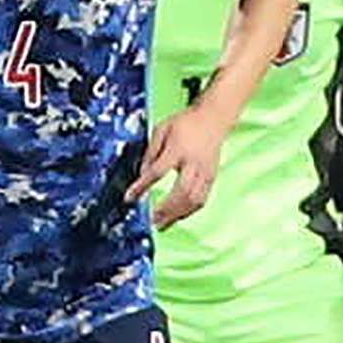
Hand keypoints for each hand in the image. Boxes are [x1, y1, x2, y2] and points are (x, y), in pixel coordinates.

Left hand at [136, 107, 231, 230]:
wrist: (213, 119)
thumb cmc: (185, 123)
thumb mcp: (161, 129)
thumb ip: (151, 152)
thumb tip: (142, 174)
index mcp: (178, 148)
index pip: (158, 171)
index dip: (142, 186)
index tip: (129, 198)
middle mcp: (193, 162)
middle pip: (181, 192)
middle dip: (166, 210)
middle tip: (152, 221)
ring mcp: (205, 171)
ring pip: (194, 199)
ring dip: (177, 215)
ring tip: (163, 224)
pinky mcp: (212, 177)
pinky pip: (202, 199)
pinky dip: (189, 211)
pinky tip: (178, 216)